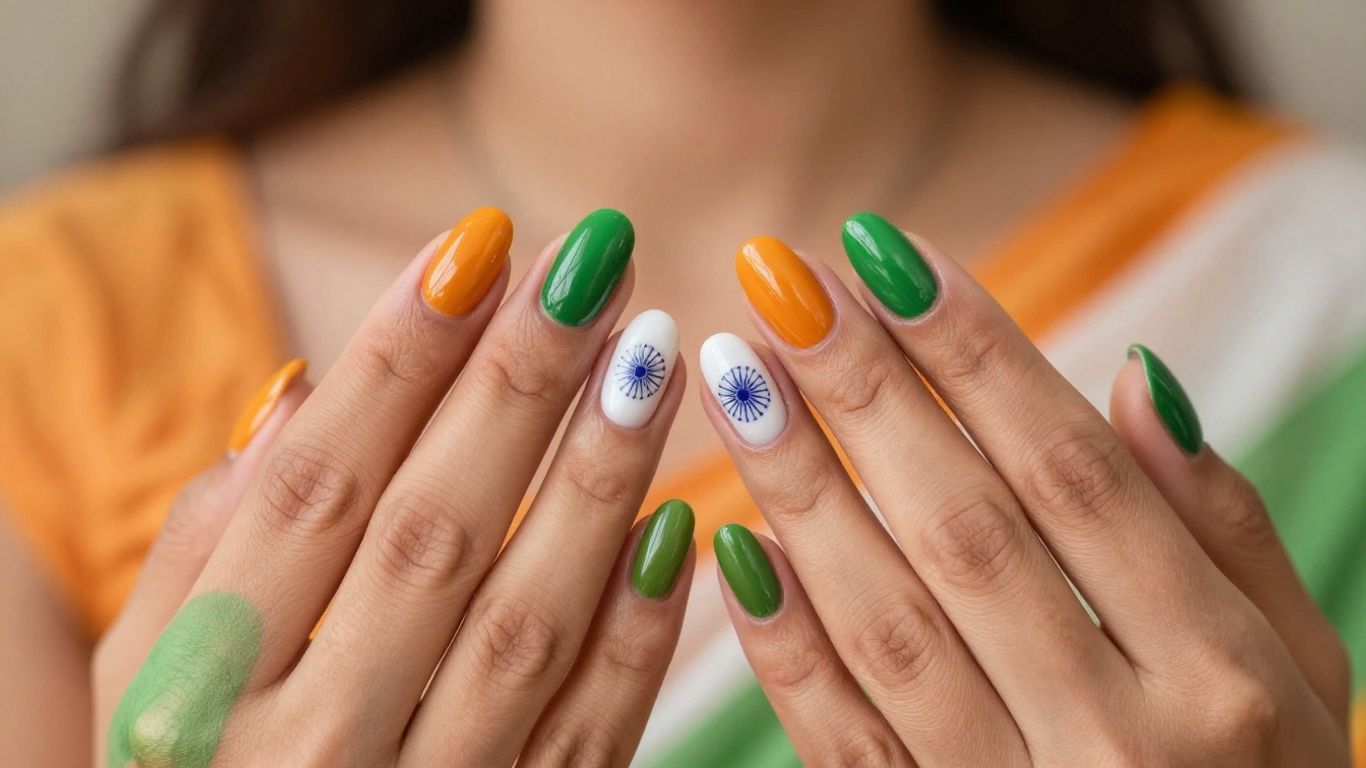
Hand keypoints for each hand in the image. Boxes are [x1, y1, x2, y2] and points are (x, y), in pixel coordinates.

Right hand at [95, 208, 696, 766]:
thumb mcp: (143, 680)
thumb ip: (205, 546)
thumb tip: (292, 395)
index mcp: (205, 684)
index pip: (318, 483)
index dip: (400, 357)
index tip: (479, 244)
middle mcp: (311, 742)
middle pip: (434, 528)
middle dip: (519, 384)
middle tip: (598, 264)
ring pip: (530, 619)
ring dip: (601, 479)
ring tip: (656, 356)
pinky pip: (592, 730)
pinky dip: (641, 631)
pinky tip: (686, 528)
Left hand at [700, 220, 1350, 765]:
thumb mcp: (1303, 665)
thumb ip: (1224, 528)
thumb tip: (1136, 377)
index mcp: (1217, 673)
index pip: (1073, 473)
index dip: (974, 354)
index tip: (884, 254)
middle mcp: (1117, 737)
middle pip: (966, 528)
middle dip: (865, 393)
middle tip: (781, 283)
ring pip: (887, 622)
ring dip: (802, 489)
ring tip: (735, 377)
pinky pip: (843, 741)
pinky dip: (783, 643)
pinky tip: (730, 542)